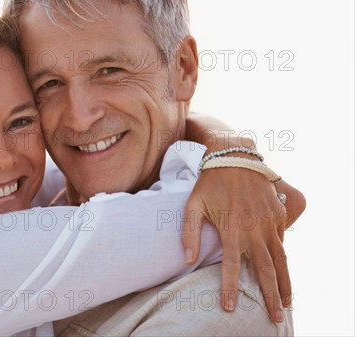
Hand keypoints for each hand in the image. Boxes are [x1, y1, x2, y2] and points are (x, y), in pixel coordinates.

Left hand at [181, 168, 304, 322]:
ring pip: (280, 259)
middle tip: (274, 317)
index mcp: (231, 228)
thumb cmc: (209, 183)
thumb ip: (189, 233)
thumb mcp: (192, 204)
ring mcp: (268, 221)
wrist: (234, 157)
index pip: (231, 265)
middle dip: (270, 296)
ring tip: (287, 303)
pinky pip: (282, 240)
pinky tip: (283, 273)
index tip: (229, 308)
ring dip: (285, 283)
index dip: (230, 288)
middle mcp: (253, 228)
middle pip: (264, 269)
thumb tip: (187, 260)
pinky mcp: (278, 214)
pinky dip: (284, 258)